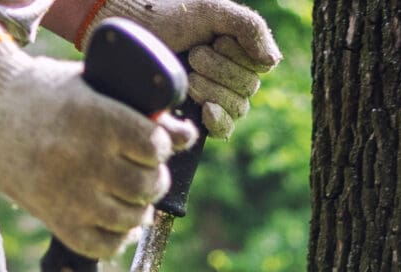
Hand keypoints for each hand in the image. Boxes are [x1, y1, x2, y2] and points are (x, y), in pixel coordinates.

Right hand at [0, 39, 197, 257]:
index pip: (155, 146)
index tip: (152, 144)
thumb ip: (140, 110)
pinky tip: (116, 223)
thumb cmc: (45, 92)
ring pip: (131, 219)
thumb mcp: (92, 85)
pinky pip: (102, 247)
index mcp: (96, 118)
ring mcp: (68, 193)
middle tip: (144, 173)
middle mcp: (83, 158)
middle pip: (148, 186)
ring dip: (138, 210)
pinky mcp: (54, 219)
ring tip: (130, 197)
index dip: (160, 146)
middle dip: (154, 180)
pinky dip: (117, 239)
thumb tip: (187, 137)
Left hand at [82, 0, 280, 137]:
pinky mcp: (196, 118)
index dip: (238, 56)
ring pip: (238, 108)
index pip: (260, 66)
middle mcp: (229, 75)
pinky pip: (225, 130)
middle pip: (249, 88)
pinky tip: (205, 108)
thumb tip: (273, 61)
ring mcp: (214, 98)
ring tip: (187, 74)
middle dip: (220, 70)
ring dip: (212, 88)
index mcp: (236, 50)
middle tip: (193, 55)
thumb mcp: (211, 10)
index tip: (212, 39)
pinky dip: (218, 120)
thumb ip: (249, 27)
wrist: (128, 33)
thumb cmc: (165, 15)